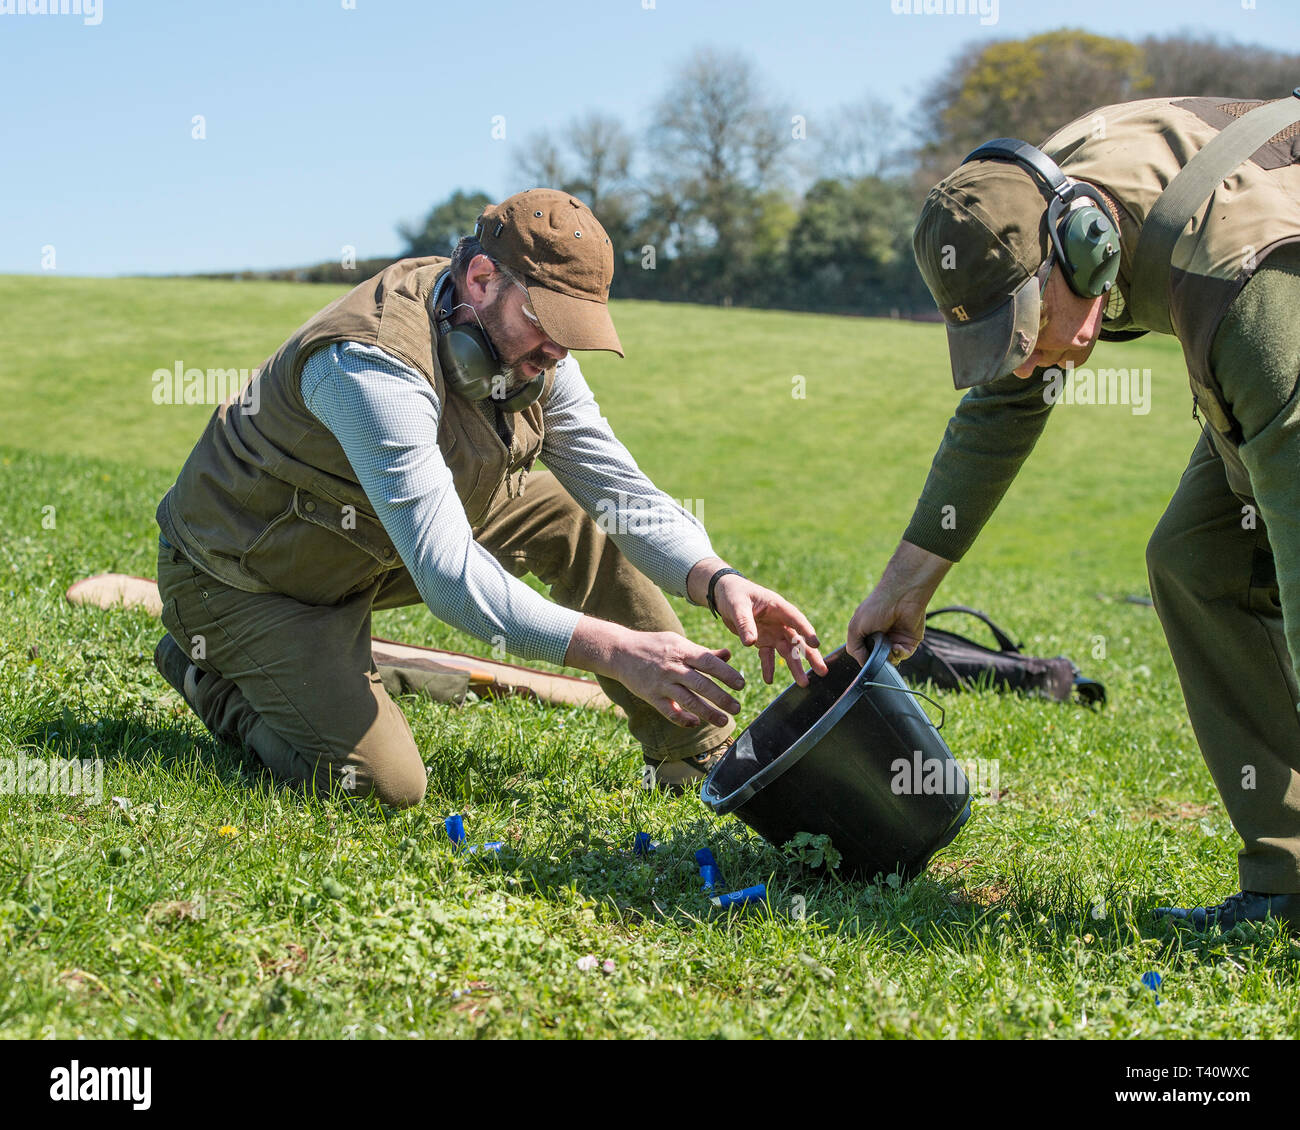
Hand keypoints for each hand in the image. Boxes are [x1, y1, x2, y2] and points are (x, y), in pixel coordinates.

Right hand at [565, 619, 744, 727]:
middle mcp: (673, 667)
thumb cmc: (654, 645)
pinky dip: (682, 719)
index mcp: (682, 650)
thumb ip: (703, 652)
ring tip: (724, 721)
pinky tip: (695, 723)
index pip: (709, 662)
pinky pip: (669, 711)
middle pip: (701, 684)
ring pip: (688, 700)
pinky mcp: (651, 696)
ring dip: (707, 712)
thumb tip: (728, 656)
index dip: (726, 674)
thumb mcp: (678, 643)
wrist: (620, 651)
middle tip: (737, 708)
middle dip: (721, 698)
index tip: (741, 684)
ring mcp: (661, 682)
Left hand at [712, 574, 828, 686]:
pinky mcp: (763, 640)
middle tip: (822, 671)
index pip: (796, 620)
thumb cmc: (734, 594)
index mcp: (778, 607)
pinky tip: (768, 681)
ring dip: (795, 667)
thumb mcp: (737, 606)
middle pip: (798, 640)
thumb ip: (744, 623)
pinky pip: (767, 656)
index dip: (806, 631)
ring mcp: (773, 632)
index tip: (816, 644)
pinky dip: (768, 667)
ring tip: (803, 683)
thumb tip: (750, 643)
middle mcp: (780, 621)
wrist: (724, 595)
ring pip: (787, 651)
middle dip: (810, 656)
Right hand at [846, 540, 953, 665]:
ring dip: (888, 657)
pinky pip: (903, 656)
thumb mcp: (855, 627)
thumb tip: (864, 663)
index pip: (862, 654)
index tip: (865, 657)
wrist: (901, 597)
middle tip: (877, 650)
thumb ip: (854, 648)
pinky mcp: (909, 642)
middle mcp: (880, 638)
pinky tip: (897, 645)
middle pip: (877, 659)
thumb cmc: (876, 607)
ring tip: (888, 644)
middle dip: (876, 659)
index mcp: (866, 634)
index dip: (863, 657)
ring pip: (890, 660)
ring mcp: (895, 640)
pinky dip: (899, 653)